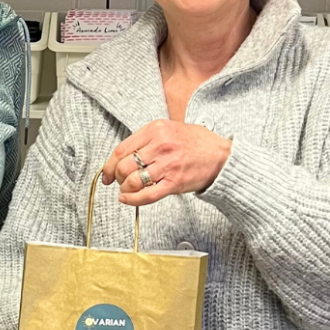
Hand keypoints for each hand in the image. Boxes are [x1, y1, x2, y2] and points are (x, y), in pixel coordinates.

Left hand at [101, 120, 230, 206]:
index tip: (107, 173)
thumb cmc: (196, 143)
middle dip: (116, 177)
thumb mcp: (169, 129)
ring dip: (125, 188)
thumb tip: (123, 156)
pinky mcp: (175, 182)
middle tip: (118, 181)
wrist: (222, 156)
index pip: (122, 149)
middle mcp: (160, 146)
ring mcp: (167, 165)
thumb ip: (146, 140)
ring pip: (133, 180)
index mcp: (155, 129)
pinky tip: (127, 199)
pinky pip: (147, 195)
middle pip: (124, 166)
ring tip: (127, 189)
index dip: (109, 164)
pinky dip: (133, 200)